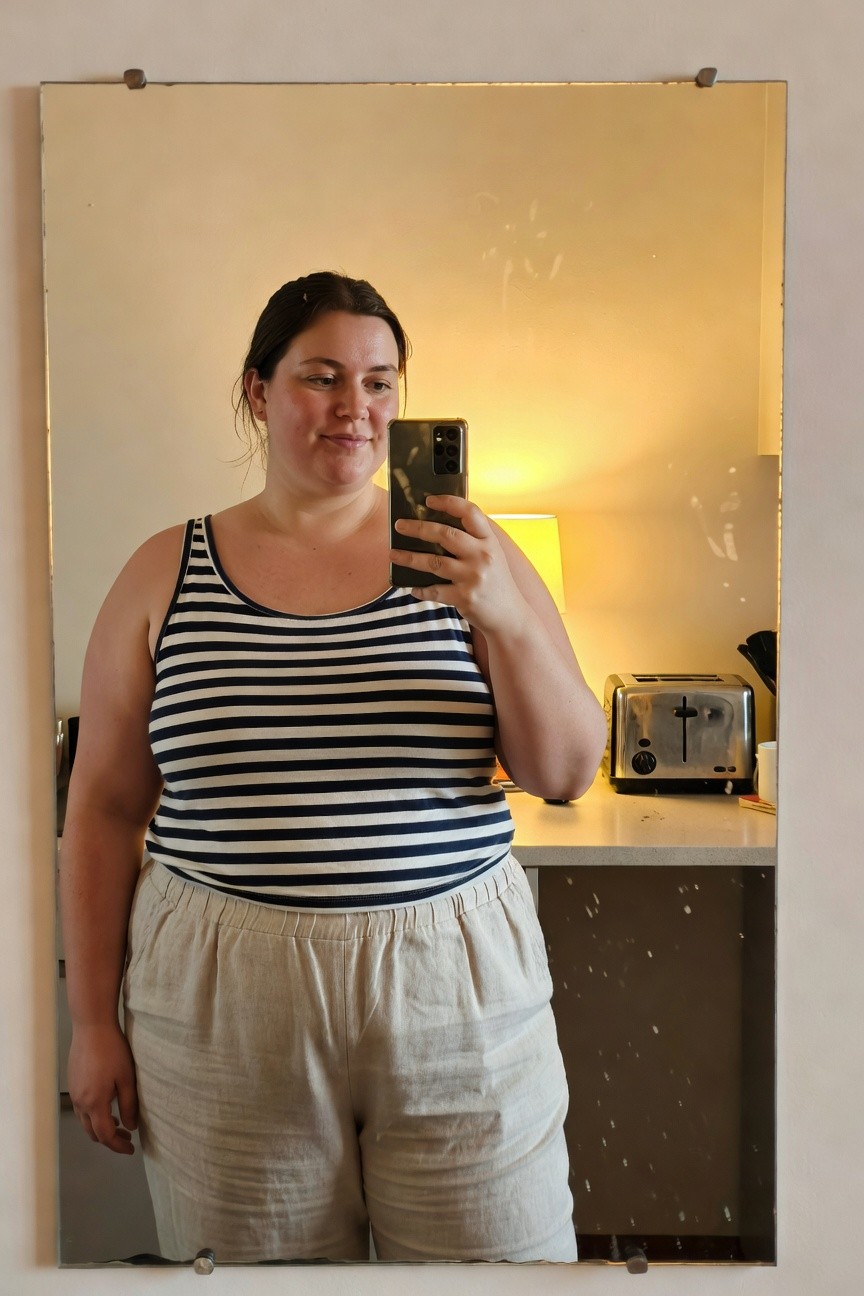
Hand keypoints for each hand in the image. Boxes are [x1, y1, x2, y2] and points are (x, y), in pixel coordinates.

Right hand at [67, 1023, 138, 1154]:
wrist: (92, 1028)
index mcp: (94, 1103)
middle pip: (92, 1132)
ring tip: (118, 1123)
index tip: (131, 1149)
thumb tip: (131, 1127)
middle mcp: (80, 1102)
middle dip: (109, 1139)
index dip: (118, 1146)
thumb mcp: (126, 1079)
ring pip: (85, 1121)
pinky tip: (106, 1105)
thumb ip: (129, 1105)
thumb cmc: (113, 1051)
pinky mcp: (72, 1083)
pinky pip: (81, 1109)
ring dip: (100, 1127)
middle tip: (127, 1136)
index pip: (105, 1135)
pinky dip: (93, 1115)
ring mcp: (73, 1093)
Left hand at [390, 495, 527, 636]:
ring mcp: (473, 577)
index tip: (429, 500)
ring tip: (393, 554)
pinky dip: (420, 589)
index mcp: (490, 541)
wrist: (511, 617)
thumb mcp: (493, 556)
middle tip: (399, 525)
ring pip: (433, 562)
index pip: (470, 512)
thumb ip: (473, 541)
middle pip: (445, 535)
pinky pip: (434, 591)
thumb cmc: (497, 583)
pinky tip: (411, 588)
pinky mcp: (464, 598)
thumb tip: (436, 528)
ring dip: (409, 558)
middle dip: (418, 528)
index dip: (448, 502)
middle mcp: (483, 556)